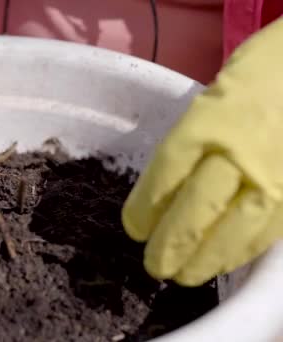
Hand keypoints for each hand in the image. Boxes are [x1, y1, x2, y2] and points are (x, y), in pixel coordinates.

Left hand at [122, 19, 282, 285]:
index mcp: (209, 120)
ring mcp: (274, 174)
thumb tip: (158, 197)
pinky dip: (239, 252)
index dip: (146, 206)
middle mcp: (240, 150)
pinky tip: (221, 263)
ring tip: (182, 275)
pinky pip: (266, 232)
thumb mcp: (208, 103)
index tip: (134, 229)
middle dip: (171, 243)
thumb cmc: (252, 81)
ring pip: (234, 229)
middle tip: (154, 266)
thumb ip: (186, 146)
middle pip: (197, 206)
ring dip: (204, 259)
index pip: (168, 171)